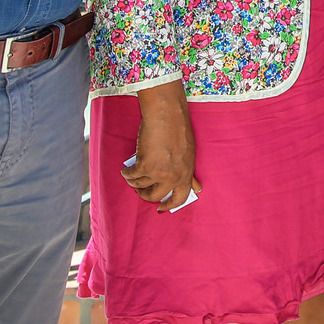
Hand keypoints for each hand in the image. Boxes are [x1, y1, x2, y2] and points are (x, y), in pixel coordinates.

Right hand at [124, 81, 200, 211]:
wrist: (167, 114)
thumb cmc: (179, 129)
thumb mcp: (189, 153)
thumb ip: (188, 172)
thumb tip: (197, 189)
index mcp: (186, 173)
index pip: (180, 198)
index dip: (169, 205)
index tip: (161, 208)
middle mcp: (173, 176)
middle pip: (155, 196)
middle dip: (145, 195)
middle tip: (140, 191)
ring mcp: (158, 173)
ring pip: (141, 186)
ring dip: (134, 183)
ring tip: (131, 177)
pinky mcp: (144, 166)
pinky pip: (131, 176)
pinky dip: (127, 174)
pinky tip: (125, 170)